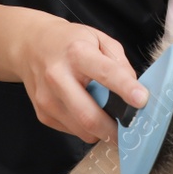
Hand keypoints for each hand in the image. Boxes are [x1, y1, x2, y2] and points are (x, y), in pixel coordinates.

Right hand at [11, 11, 148, 144]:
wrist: (29, 45)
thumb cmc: (69, 42)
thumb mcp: (98, 39)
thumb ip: (119, 63)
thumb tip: (134, 90)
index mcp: (77, 53)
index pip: (106, 73)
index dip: (126, 88)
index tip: (143, 100)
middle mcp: (58, 76)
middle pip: (89, 115)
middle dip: (114, 130)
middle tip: (131, 134)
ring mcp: (47, 98)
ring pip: (82, 130)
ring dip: (101, 131)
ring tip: (108, 118)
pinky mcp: (42, 113)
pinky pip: (72, 130)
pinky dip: (86, 127)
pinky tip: (85, 110)